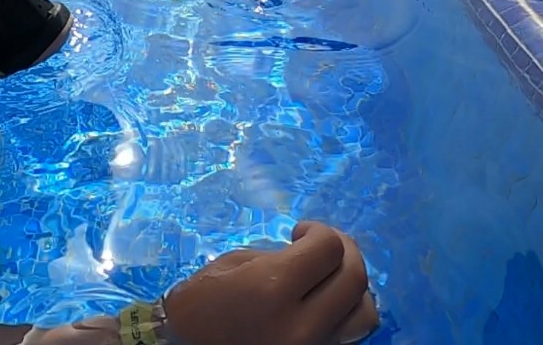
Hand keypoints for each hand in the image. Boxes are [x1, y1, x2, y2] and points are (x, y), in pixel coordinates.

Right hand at [163, 222, 378, 344]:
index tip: (301, 231)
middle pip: (354, 277)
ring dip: (353, 286)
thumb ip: (277, 258)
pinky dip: (346, 312)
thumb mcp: (232, 266)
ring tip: (331, 275)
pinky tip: (328, 300)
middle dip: (344, 251)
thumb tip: (306, 254)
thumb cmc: (198, 304)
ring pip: (364, 312)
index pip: (328, 249)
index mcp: (272, 288)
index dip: (319, 231)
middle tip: (323, 244)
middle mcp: (302, 321)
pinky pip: (350, 333)